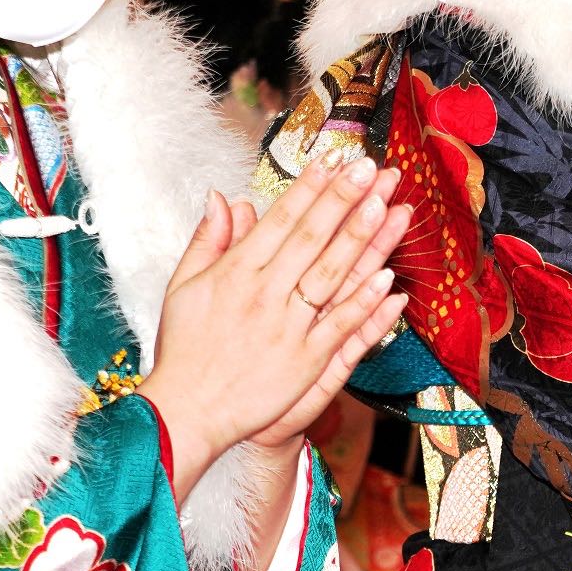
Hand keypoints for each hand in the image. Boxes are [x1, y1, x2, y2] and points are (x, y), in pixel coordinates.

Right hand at [139, 161, 412, 500]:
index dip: (310, 188)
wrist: (187, 411)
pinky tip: (388, 277)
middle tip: (371, 166)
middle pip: (311, 239)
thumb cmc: (184, 348)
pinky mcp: (305, 362)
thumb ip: (208, 240)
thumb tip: (221, 197)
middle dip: (342, 199)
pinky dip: (364, 302)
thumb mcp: (183, 287)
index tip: (334, 158)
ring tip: (385, 204)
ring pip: (330, 276)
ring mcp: (287, 329)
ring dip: (360, 239)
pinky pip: (340, 326)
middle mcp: (263, 295)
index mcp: (235, 273)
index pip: (280, 221)